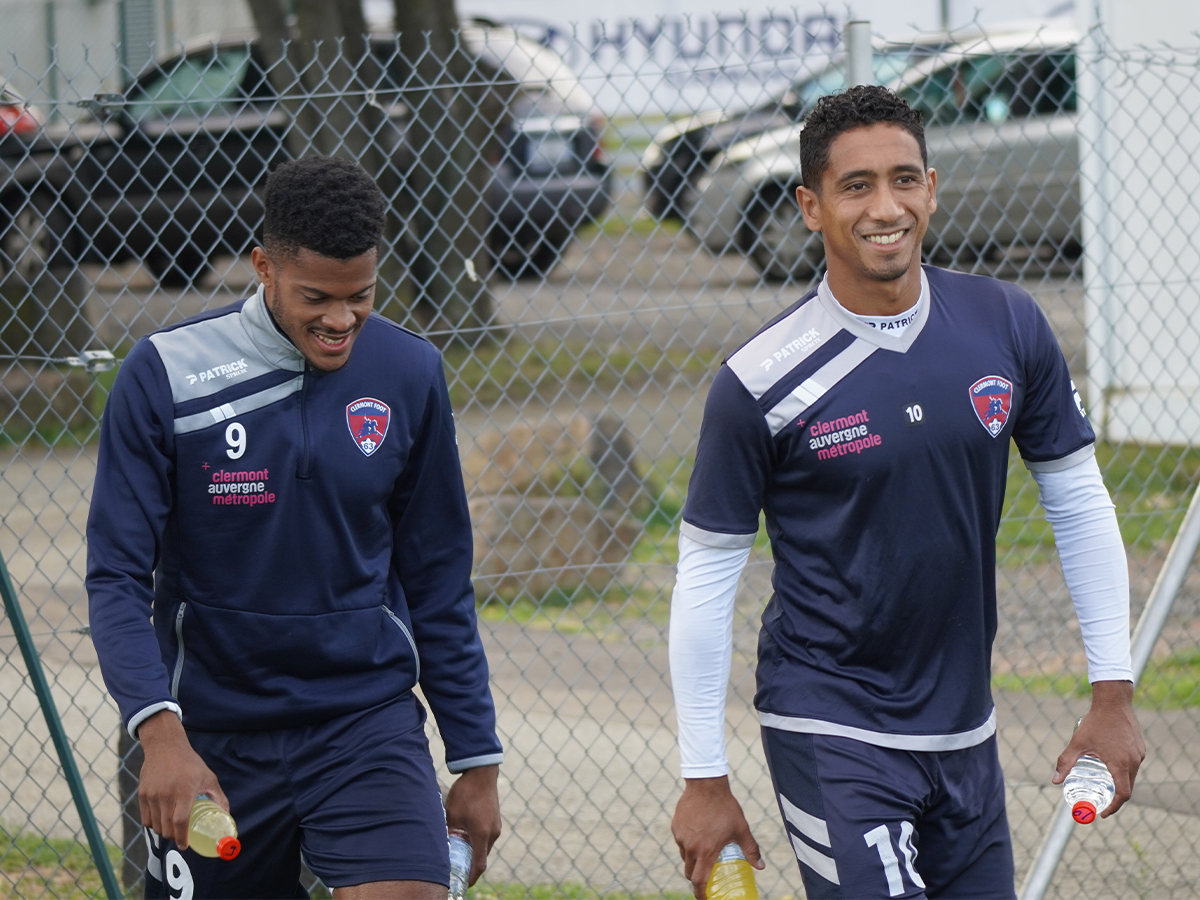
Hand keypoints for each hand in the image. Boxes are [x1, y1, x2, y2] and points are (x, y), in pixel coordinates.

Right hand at [137, 711, 226, 848]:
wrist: (165, 746)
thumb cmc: (190, 763)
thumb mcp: (208, 777)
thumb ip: (217, 797)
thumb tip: (226, 815)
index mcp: (184, 791)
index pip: (180, 821)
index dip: (182, 837)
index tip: (185, 846)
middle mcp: (166, 794)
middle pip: (167, 827)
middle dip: (174, 837)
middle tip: (181, 837)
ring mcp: (152, 795)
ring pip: (155, 825)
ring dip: (164, 831)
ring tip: (172, 828)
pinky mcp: (142, 794)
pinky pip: (146, 818)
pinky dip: (153, 824)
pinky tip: (161, 821)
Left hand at [444, 764, 500, 885]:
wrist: (481, 773)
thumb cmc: (465, 793)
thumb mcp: (451, 814)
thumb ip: (448, 831)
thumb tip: (440, 844)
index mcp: (481, 834)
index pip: (479, 865)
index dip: (471, 878)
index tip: (463, 884)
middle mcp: (492, 832)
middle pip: (482, 857)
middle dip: (471, 866)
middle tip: (458, 870)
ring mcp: (496, 825)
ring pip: (485, 846)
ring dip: (474, 852)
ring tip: (460, 853)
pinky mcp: (495, 819)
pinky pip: (487, 836)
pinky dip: (478, 841)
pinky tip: (466, 836)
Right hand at [672, 776, 762, 899]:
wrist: (706, 784)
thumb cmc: (725, 807)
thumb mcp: (741, 829)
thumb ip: (751, 850)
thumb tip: (761, 866)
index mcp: (706, 851)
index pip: (699, 881)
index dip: (700, 894)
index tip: (705, 898)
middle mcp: (690, 847)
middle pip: (689, 872)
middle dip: (696, 877)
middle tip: (706, 875)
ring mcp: (681, 836)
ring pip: (684, 856)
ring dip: (693, 858)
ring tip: (705, 848)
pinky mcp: (675, 826)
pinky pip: (681, 840)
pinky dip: (688, 842)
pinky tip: (698, 832)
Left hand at [1052, 680, 1145, 816]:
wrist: (1113, 701)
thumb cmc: (1095, 721)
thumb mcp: (1077, 743)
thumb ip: (1066, 762)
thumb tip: (1055, 780)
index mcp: (1120, 763)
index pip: (1122, 795)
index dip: (1113, 807)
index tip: (1103, 813)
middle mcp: (1133, 761)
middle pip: (1128, 788)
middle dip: (1116, 799)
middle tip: (1102, 804)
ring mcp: (1139, 754)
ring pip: (1132, 777)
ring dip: (1121, 784)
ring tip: (1106, 787)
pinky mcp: (1140, 748)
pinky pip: (1134, 765)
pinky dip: (1125, 772)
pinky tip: (1112, 768)